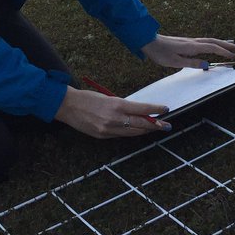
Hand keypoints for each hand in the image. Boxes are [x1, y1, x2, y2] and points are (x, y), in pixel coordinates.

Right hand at [54, 87, 170, 138]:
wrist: (68, 106)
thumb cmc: (88, 97)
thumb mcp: (108, 98)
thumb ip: (122, 106)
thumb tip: (136, 112)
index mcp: (116, 104)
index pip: (142, 109)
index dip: (155, 109)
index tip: (165, 109)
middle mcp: (114, 119)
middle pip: (140, 124)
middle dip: (155, 125)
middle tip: (166, 126)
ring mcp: (108, 130)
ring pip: (132, 132)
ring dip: (144, 130)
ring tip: (154, 128)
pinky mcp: (103, 136)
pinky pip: (121, 135)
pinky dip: (130, 132)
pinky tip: (136, 131)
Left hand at [140, 34, 234, 69]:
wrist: (150, 42)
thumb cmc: (161, 53)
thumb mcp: (175, 62)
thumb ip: (191, 63)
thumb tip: (206, 64)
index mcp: (192, 47)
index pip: (211, 48)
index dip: (223, 51)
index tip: (233, 55)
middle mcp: (192, 42)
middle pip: (212, 42)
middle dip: (225, 45)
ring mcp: (190, 41)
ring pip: (208, 40)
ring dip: (220, 42)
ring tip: (229, 44)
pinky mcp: (186, 43)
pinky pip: (203, 42)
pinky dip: (212, 43)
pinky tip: (212, 45)